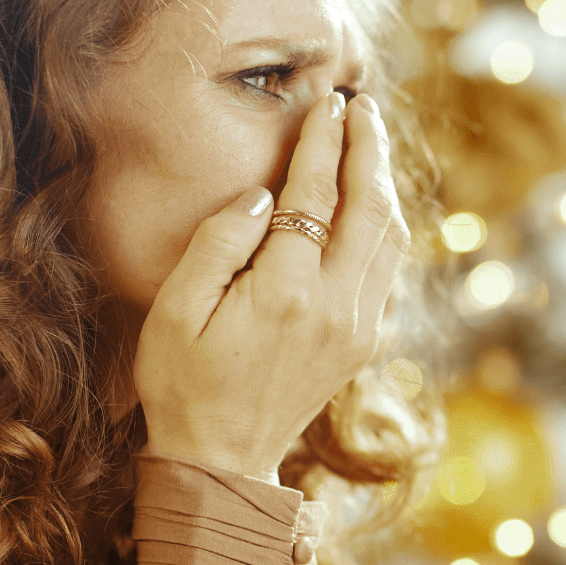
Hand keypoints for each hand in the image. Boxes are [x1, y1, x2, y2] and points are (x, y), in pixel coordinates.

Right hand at [133, 91, 409, 480]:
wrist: (222, 461)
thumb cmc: (183, 384)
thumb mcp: (175, 311)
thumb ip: (219, 243)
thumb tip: (264, 193)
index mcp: (286, 293)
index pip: (315, 195)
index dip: (323, 143)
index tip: (328, 103)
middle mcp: (335, 307)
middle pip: (370, 208)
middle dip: (369, 149)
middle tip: (362, 105)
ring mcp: (357, 327)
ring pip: (390, 238)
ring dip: (384, 183)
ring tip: (371, 141)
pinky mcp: (363, 343)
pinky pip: (387, 268)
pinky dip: (385, 224)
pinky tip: (370, 203)